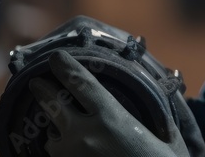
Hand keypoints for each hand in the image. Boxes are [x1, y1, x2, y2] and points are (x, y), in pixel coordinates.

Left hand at [29, 50, 190, 156]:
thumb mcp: (169, 140)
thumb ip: (161, 120)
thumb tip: (164, 101)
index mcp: (111, 118)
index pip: (81, 83)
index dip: (65, 67)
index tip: (55, 57)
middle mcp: (85, 135)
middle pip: (54, 105)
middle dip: (42, 90)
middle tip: (36, 82)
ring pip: (53, 138)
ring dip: (56, 132)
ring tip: (61, 131)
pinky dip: (62, 153)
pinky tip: (72, 152)